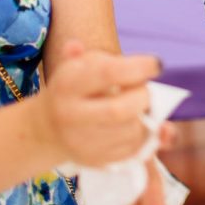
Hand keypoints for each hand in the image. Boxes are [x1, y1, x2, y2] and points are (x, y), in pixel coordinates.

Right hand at [38, 41, 159, 167]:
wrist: (48, 128)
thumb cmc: (73, 90)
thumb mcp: (76, 66)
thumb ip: (91, 57)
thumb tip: (78, 45)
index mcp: (67, 85)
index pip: (107, 73)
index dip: (138, 68)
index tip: (156, 65)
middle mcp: (71, 115)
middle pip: (119, 110)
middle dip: (143, 97)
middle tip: (146, 91)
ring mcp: (81, 142)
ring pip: (129, 132)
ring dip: (145, 118)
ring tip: (141, 108)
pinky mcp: (94, 160)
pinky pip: (131, 150)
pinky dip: (143, 136)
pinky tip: (136, 124)